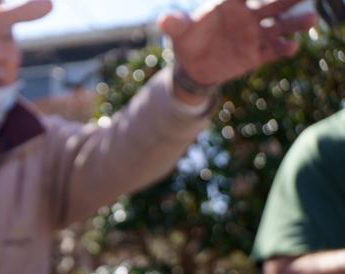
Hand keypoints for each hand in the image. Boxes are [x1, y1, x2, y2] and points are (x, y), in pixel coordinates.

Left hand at [159, 0, 316, 89]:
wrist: (193, 68)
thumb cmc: (188, 41)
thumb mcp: (179, 33)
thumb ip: (175, 24)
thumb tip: (162, 20)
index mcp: (230, 4)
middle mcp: (248, 16)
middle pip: (271, 4)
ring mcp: (254, 35)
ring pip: (280, 26)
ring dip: (295, 23)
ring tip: (310, 19)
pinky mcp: (256, 55)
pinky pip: (273, 51)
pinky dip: (282, 49)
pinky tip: (291, 47)